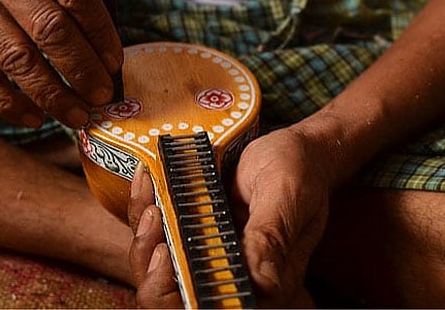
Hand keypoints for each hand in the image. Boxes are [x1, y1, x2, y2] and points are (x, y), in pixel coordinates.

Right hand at [0, 0, 121, 127]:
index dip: (100, 31)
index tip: (115, 61)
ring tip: (78, 114)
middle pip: (47, 29)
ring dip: (51, 94)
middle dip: (81, 69)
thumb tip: (107, 50)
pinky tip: (35, 116)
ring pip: (15, 58)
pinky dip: (9, 102)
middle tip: (102, 95)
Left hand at [128, 126, 331, 308]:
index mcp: (265, 281)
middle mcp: (234, 275)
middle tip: (154, 217)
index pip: (214, 307)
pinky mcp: (196, 233)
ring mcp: (211, 255)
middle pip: (175, 296)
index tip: (167, 252)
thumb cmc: (299, 170)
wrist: (297, 150)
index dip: (182, 291)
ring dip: (144, 233)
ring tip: (150, 194)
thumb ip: (270, 235)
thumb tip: (261, 281)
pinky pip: (159, 233)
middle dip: (151, 264)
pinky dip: (145, 208)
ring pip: (158, 267)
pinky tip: (147, 179)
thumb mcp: (286, 195)